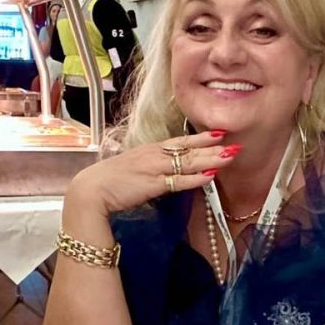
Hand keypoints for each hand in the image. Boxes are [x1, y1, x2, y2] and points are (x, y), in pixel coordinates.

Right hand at [66, 129, 238, 217]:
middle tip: (234, 142)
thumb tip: (164, 173)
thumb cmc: (107, 183)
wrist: (90, 191)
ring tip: (230, 155)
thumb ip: (149, 169)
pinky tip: (210, 176)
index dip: (200, 138)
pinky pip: (178, 181)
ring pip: (187, 162)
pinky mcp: (152, 184)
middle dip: (212, 146)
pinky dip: (195, 178)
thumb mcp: (131, 170)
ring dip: (210, 158)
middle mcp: (153, 155)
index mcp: (148, 151)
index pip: (179, 141)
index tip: (219, 133)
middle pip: (188, 149)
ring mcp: (153, 168)